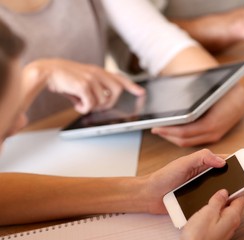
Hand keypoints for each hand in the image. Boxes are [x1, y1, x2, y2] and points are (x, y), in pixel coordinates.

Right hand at [23, 59, 143, 113]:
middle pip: (118, 90)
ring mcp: (91, 79)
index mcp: (98, 71)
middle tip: (99, 107)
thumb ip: (94, 88)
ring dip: (93, 107)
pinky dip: (84, 109)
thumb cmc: (65, 78)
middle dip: (111, 102)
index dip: (132, 86)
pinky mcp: (83, 86)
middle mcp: (97, 73)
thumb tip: (100, 105)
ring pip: (103, 101)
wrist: (46, 71)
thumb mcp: (83, 80)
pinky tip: (77, 105)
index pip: (120, 78)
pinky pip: (91, 104)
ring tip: (82, 104)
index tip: (141, 92)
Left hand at [142, 149, 243, 214]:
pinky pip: (213, 204)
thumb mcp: (182, 163)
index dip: (240, 168)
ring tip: (238, 204)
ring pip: (222, 193)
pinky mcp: (198, 202)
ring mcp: (202, 190)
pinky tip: (225, 211)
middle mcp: (205, 176)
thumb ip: (201, 158)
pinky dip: (220, 207)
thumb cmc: (163, 177)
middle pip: (229, 180)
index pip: (227, 163)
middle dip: (241, 186)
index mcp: (204, 164)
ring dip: (232, 198)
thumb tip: (222, 162)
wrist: (149, 195)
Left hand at [151, 84, 243, 146]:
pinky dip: (182, 137)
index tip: (156, 126)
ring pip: (188, 142)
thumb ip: (192, 98)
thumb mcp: (209, 92)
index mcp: (211, 123)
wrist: (239, 98)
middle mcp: (213, 133)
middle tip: (155, 129)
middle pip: (184, 140)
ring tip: (162, 129)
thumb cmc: (224, 91)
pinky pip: (194, 140)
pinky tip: (174, 130)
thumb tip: (173, 101)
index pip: (184, 132)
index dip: (168, 130)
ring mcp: (213, 136)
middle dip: (168, 135)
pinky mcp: (213, 137)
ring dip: (174, 137)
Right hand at [175, 189, 243, 239]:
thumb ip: (217, 200)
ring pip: (226, 210)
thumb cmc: (198, 238)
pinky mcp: (217, 232)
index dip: (241, 186)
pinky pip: (220, 217)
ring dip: (220, 202)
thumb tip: (224, 192)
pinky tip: (205, 208)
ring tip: (210, 195)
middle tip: (218, 185)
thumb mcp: (208, 212)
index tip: (236, 178)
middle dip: (228, 193)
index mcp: (233, 216)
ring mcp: (225, 229)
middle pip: (235, 203)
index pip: (243, 197)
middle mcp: (232, 223)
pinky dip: (215, 210)